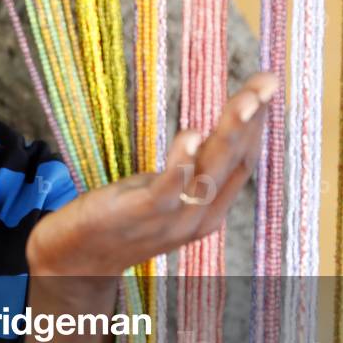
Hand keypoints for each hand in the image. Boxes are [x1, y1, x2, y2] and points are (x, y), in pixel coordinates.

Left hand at [27, 71, 276, 278]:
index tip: (266, 85)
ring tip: (245, 102)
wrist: (75, 261)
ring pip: (208, 171)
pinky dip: (183, 160)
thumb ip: (188, 170)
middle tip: (267, 82)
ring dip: (228, 133)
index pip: (241, 161)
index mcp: (208, 208)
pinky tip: (193, 134)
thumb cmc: (119, 219)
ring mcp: (171, 217)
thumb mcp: (162, 191)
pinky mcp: (141, 213)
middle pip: (232, 161)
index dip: (256, 124)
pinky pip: (168, 187)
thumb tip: (208, 135)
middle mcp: (199, 215)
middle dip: (251, 119)